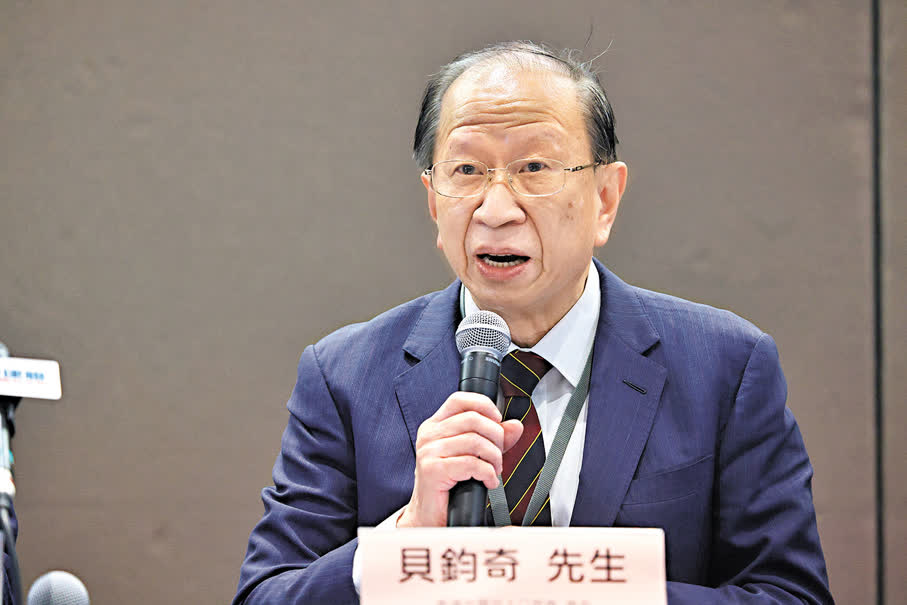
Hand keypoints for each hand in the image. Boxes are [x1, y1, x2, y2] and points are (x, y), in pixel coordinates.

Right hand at [397, 392, 523, 526]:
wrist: (429, 514)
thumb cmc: (449, 483)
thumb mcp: (472, 455)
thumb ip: (493, 438)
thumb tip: (515, 425)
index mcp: (435, 425)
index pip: (460, 400)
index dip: (484, 405)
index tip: (497, 421)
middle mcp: (429, 435)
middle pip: (473, 419)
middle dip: (496, 437)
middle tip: (498, 455)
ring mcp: (429, 451)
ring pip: (475, 441)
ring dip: (494, 458)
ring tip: (494, 470)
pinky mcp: (433, 470)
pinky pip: (471, 464)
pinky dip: (488, 474)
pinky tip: (488, 481)